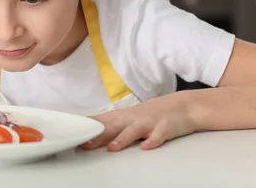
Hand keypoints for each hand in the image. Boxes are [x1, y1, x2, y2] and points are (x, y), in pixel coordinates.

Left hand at [80, 91, 195, 151]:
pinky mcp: (165, 128)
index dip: (88, 128)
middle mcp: (134, 119)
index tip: (73, 133)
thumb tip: (91, 133)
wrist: (182, 106)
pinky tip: (146, 147)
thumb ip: (112, 126)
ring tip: (112, 148)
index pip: (102, 122)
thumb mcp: (130, 118)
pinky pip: (159, 135)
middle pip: (114, 127)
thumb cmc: (152, 115)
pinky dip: (153, 140)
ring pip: (134, 131)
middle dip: (99, 136)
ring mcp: (149, 123)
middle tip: (85, 144)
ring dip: (123, 139)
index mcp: (124, 117)